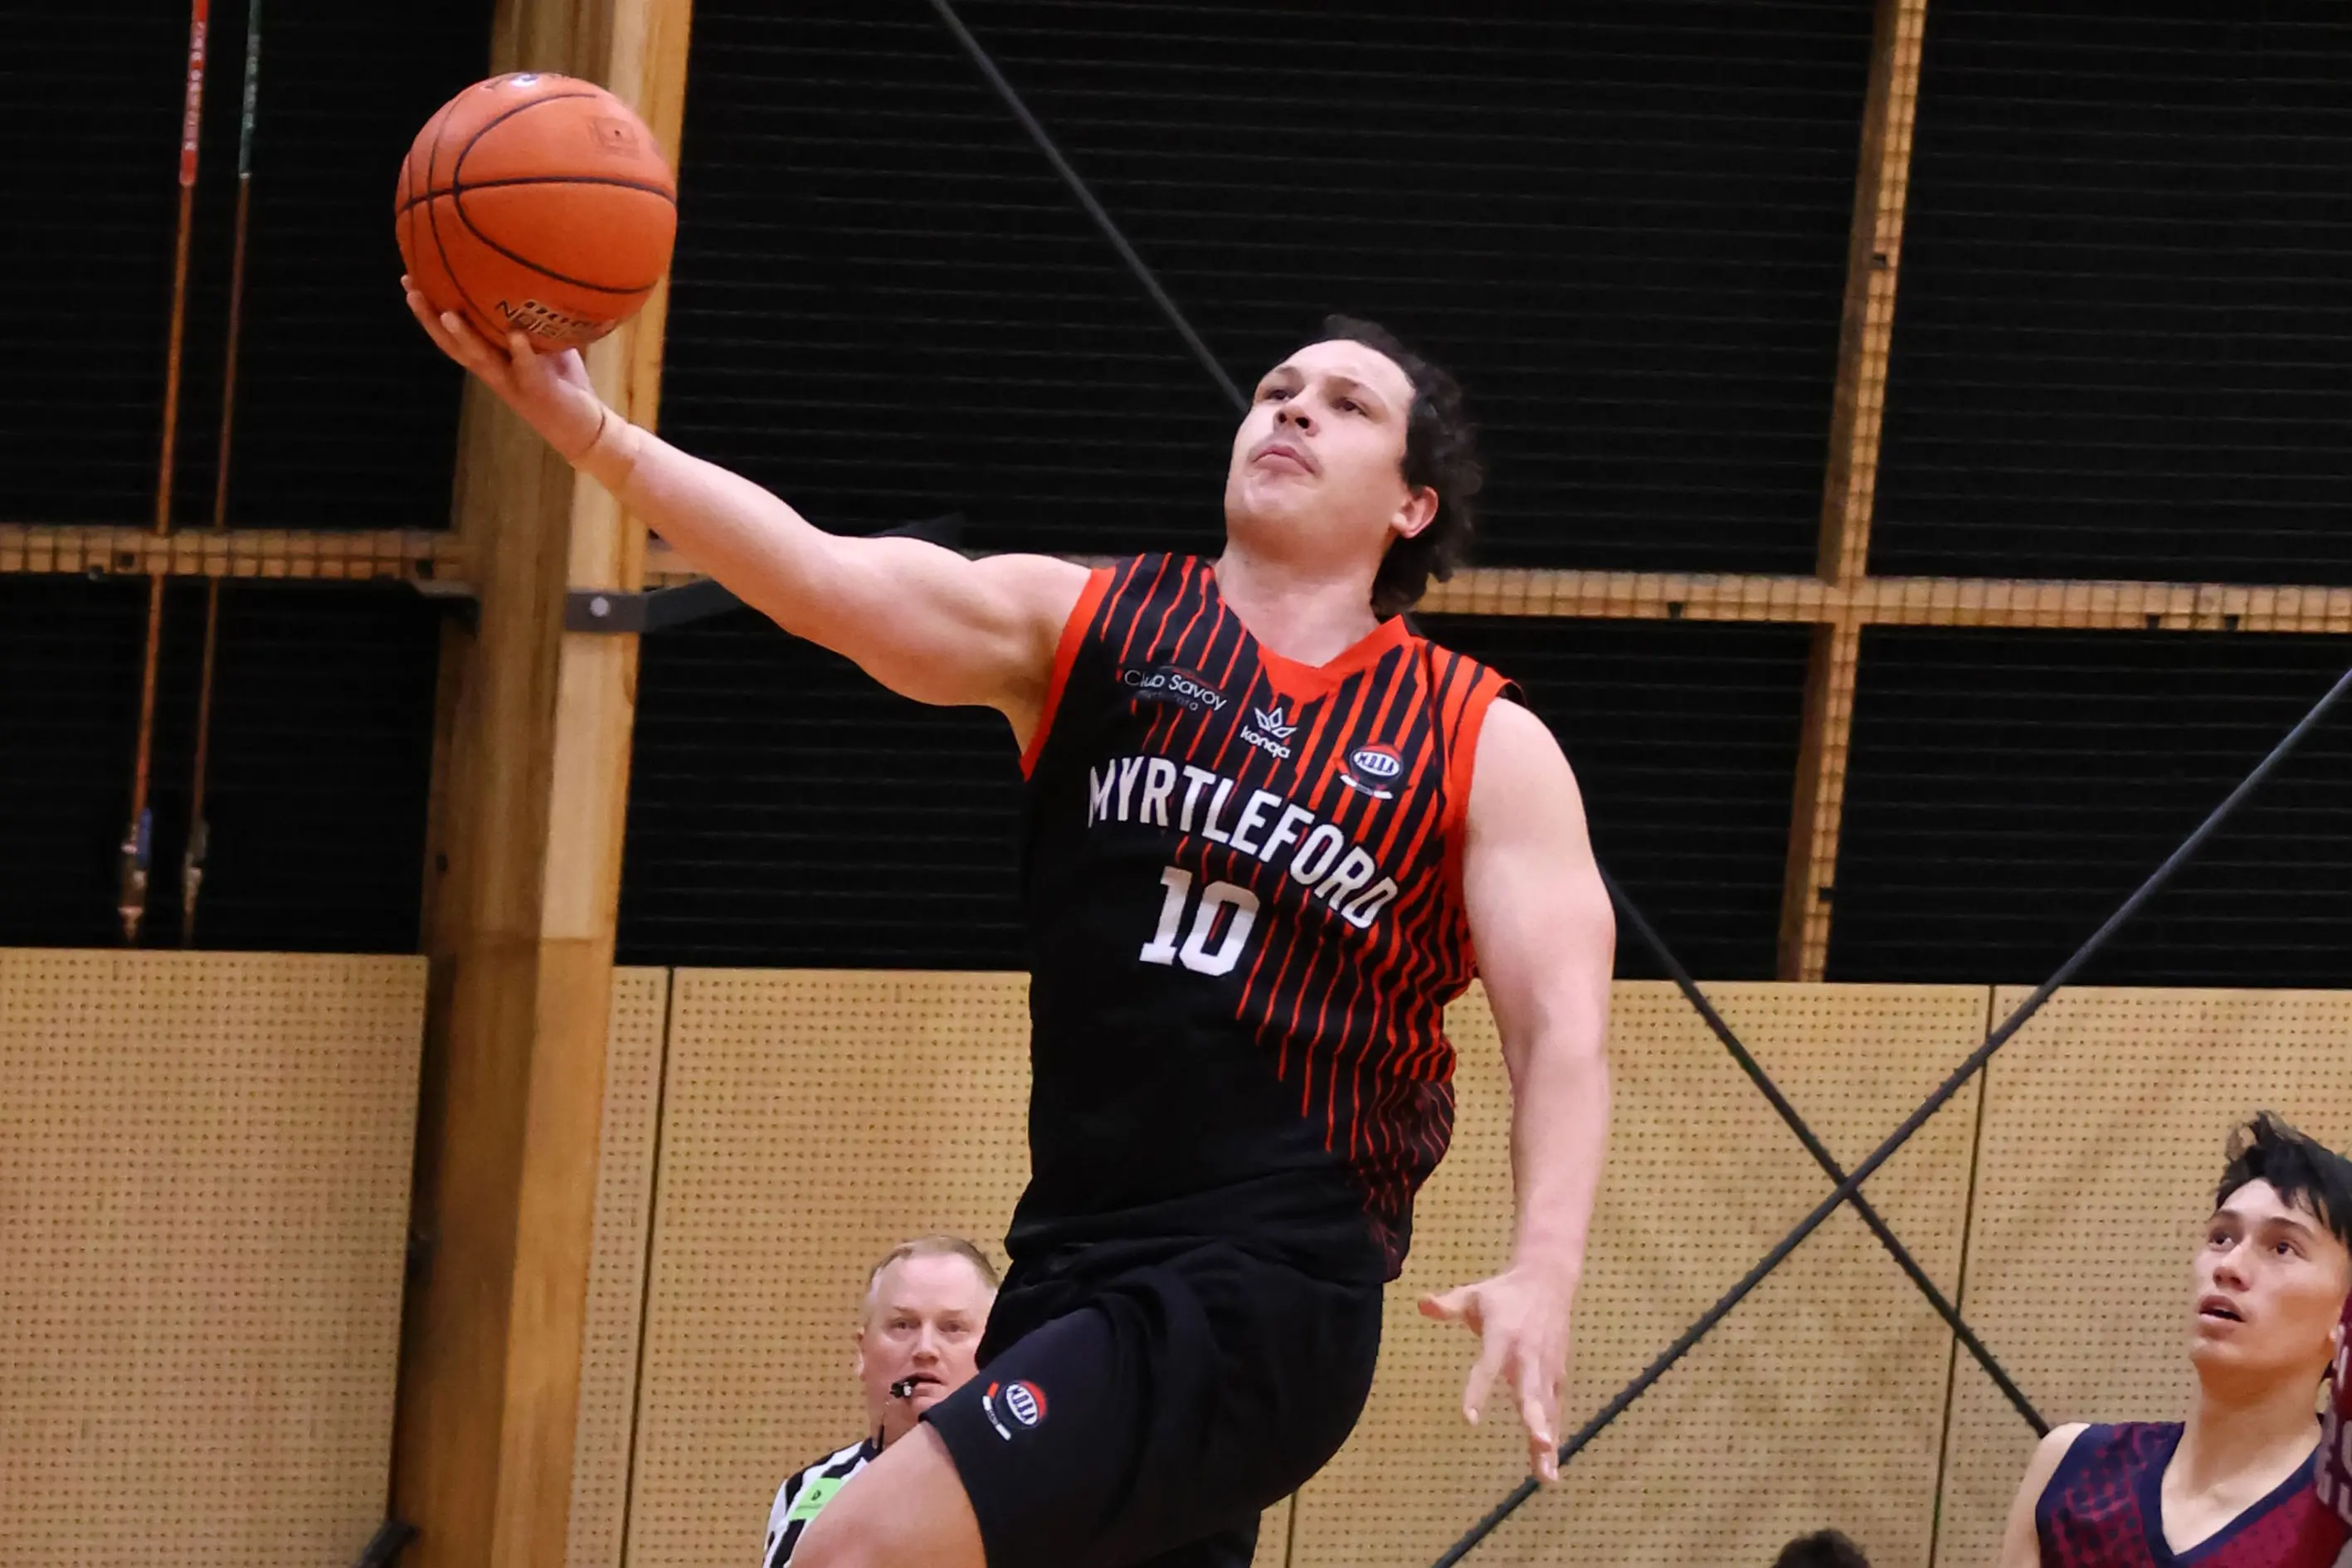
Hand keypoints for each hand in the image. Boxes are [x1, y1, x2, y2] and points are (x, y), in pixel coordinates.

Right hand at [401, 277, 608, 462]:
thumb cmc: (561, 382)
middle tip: (411, 289)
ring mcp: (512, 383)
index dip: (429, 310)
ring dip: (463, 336)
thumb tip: (526, 278)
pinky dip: (521, 351)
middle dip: (429, 318)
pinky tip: (515, 334)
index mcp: (490, 359)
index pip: (452, 333)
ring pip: (480, 359)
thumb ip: (529, 319)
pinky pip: (526, 369)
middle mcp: (493, 371)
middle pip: (452, 345)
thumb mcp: (541, 344)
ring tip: (447, 313)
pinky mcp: (536, 391)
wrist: (584, 425)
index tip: (410, 279)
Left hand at [1419, 1267, 1574, 1482]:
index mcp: (1504, 1335)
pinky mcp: (1557, 1377)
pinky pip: (1555, 1412)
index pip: (1487, 1367)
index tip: (1469, 1419)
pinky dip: (1555, 1438)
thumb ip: (1448, 1305)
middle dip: (1536, 1418)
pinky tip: (1549, 1470)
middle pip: (1531, 1391)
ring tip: (1546, 1476)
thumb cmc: (1504, 1293)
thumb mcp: (1474, 1294)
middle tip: (1539, 1442)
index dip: (1478, 1392)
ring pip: (1547, 1410)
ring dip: (1547, 1441)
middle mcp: (1528, 1355)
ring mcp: (1546, 1368)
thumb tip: (1420, 1303)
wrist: (1549, 1281)